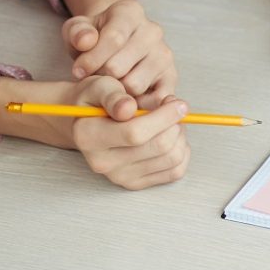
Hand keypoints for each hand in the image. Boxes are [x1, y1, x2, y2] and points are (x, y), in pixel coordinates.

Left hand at [62, 0, 176, 107]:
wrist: (115, 45)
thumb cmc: (95, 38)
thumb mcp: (78, 30)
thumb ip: (77, 32)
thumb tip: (86, 41)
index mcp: (130, 13)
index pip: (114, 39)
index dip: (92, 59)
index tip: (78, 71)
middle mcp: (153, 31)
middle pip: (119, 66)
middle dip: (101, 77)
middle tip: (94, 77)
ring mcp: (164, 54)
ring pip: (134, 85)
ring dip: (116, 91)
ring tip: (110, 84)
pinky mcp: (171, 77)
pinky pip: (155, 99)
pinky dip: (138, 104)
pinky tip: (126, 98)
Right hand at [68, 76, 191, 189]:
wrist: (88, 122)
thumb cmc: (97, 100)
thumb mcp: (99, 86)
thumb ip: (113, 95)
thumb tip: (128, 108)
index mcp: (88, 136)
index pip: (135, 133)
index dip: (164, 117)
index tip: (178, 102)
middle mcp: (102, 162)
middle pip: (159, 147)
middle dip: (175, 124)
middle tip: (175, 108)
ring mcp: (120, 176)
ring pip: (172, 159)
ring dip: (180, 136)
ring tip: (172, 121)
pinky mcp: (135, 183)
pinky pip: (175, 171)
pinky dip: (182, 151)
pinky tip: (171, 136)